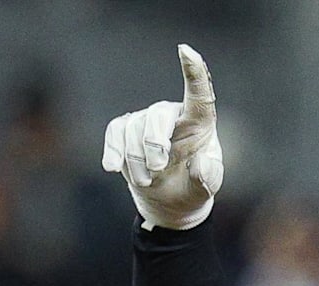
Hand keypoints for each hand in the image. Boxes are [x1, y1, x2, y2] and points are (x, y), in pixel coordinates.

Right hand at [102, 44, 223, 229]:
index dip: (194, 72)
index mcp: (199, 123)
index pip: (199, 94)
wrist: (171, 201)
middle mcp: (173, 115)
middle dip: (154, 144)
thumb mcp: (206, 186)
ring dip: (137, 162)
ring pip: (134, 130)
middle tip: (157, 169)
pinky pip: (115, 132)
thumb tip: (200, 163)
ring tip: (147, 182)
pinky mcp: (126, 131)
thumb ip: (206, 176)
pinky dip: (113, 151)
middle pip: (158, 116)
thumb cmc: (194, 186)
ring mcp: (147, 120)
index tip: (186, 51)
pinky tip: (111, 167)